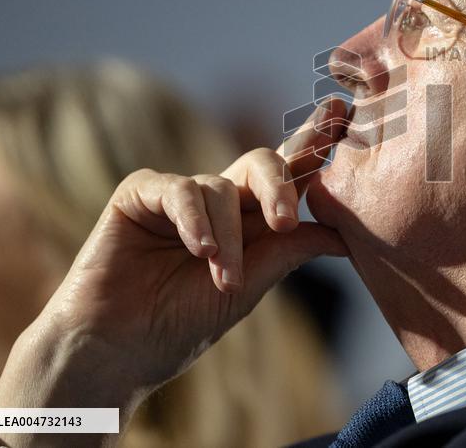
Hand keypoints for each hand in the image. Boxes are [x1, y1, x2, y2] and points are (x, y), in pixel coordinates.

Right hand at [0, 99, 348, 441]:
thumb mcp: (249, 287)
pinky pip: (179, 190)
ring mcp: (180, 192)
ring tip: (224, 280)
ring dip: (228, 240)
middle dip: (279, 185)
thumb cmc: (182, 322)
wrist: (119, 351)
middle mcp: (220, 197)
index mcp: (251, 217)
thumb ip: (289, 252)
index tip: (342, 113)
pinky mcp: (140, 193)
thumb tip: (346, 235)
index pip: (290, 172)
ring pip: (220, 189)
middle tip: (285, 222)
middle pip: (263, 162)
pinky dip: (194, 222)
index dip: (315, 142)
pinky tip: (200, 251)